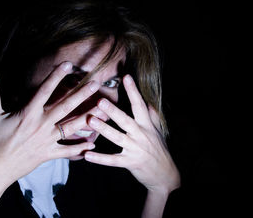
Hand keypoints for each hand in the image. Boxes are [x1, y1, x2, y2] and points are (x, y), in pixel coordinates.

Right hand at [0, 62, 98, 189]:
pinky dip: (79, 148)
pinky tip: (92, 144)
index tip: (68, 65)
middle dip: (81, 94)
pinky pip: (66, 151)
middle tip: (95, 84)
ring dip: (88, 118)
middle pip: (65, 107)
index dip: (56, 76)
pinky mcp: (48, 154)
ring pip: (71, 127)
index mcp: (28, 113)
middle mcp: (41, 125)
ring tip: (103, 111)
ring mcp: (47, 140)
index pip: (45, 90)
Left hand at [84, 74, 179, 193]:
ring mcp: (135, 149)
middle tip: (100, 100)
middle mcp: (141, 135)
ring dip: (104, 129)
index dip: (133, 91)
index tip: (126, 77)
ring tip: (91, 120)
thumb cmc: (159, 149)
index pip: (139, 105)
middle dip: (113, 110)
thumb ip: (151, 115)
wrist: (165, 175)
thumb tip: (148, 99)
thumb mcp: (157, 130)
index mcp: (147, 125)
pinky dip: (99, 158)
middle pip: (126, 120)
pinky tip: (87, 155)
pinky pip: (112, 160)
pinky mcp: (130, 163)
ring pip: (117, 138)